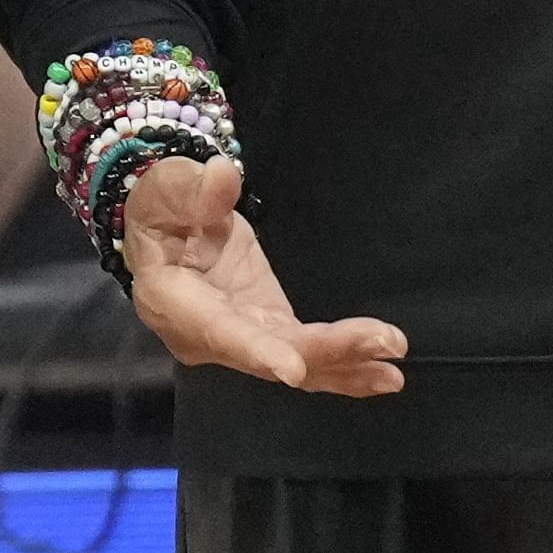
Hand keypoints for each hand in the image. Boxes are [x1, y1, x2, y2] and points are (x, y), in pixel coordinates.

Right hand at [115, 157, 404, 397]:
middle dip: (326, 351)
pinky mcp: (268, 330)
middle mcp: (208, 337)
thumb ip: (191, 188)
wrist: (166, 227)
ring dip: (345, 365)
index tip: (294, 368)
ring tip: (392, 369)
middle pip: (270, 353)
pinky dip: (344, 364)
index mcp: (173, 302)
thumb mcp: (165, 188)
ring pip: (294, 361)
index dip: (256, 350)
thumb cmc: (160, 207)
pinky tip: (382, 372)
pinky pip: (306, 356)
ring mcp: (243, 339)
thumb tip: (223, 179)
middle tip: (383, 343)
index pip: (218, 331)